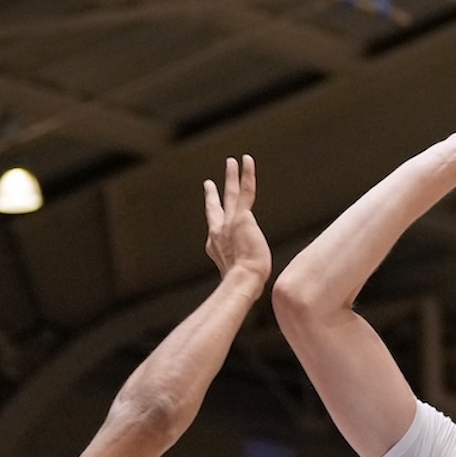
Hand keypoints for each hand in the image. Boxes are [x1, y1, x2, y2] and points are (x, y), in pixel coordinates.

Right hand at [204, 155, 270, 294]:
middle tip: (209, 184)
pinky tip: (246, 160)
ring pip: (231, 194)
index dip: (215, 229)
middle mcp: (218, 233)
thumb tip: (245, 296)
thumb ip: (240, 283)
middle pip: (214, 209)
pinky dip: (247, 174)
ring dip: (230, 176)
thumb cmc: (244, 287)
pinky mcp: (243, 216)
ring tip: (231, 161)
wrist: (244, 280)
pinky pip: (246, 190)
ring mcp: (229, 222)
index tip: (214, 226)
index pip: (215, 235)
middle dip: (212, 196)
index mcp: (216, 249)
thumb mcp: (240, 284)